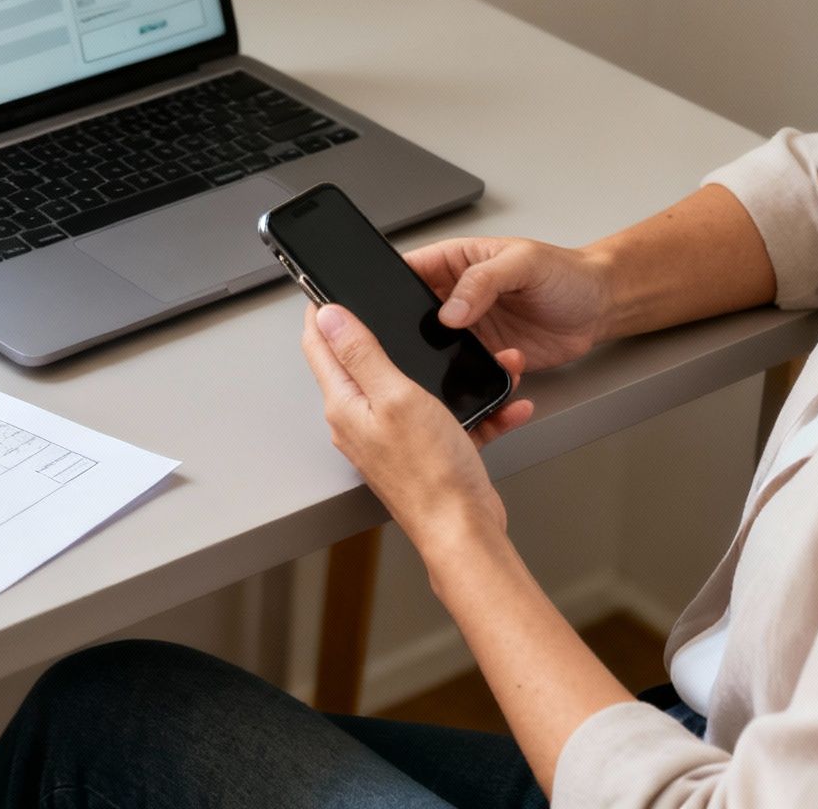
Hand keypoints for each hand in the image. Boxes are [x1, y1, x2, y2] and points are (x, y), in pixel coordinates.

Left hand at [301, 303, 533, 547]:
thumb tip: (328, 316)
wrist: (464, 531)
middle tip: (410, 313)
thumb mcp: (395, 396)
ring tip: (480, 361)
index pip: (318, 344)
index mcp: (345, 403)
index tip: (330, 286)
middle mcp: (360, 420)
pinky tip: (499, 406)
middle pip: (366, 361)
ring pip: (416, 386)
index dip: (322, 309)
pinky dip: (473, 408)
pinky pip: (447, 416)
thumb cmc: (431, 474)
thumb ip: (361, 353)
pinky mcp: (423, 450)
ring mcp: (391, 436)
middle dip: (392, 333)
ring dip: (446, 371)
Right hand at [403, 237, 613, 371]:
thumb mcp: (523, 263)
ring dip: (445, 357)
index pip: (410, 270)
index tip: (387, 306)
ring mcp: (470, 328)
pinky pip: (466, 370)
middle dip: (413, 330)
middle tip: (425, 340)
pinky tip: (497, 365)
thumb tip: (451, 308)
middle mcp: (457, 296)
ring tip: (466, 355)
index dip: (392, 286)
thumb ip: (483, 281)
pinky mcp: (486, 356)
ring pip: (436, 347)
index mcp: (456, 262)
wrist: (599, 309)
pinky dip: (475, 375)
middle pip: (414, 315)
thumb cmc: (565, 273)